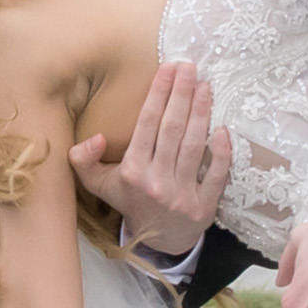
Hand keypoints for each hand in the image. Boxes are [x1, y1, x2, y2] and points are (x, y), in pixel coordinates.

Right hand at [70, 59, 224, 259]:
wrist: (159, 240)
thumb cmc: (131, 200)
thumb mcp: (98, 184)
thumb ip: (84, 160)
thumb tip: (95, 137)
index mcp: (132, 173)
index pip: (147, 125)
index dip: (158, 94)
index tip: (168, 68)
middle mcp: (156, 182)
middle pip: (172, 130)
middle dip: (182, 94)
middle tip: (190, 67)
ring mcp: (182, 196)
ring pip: (195, 147)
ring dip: (202, 113)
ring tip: (206, 86)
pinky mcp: (205, 207)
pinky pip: (217, 175)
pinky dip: (222, 152)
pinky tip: (223, 128)